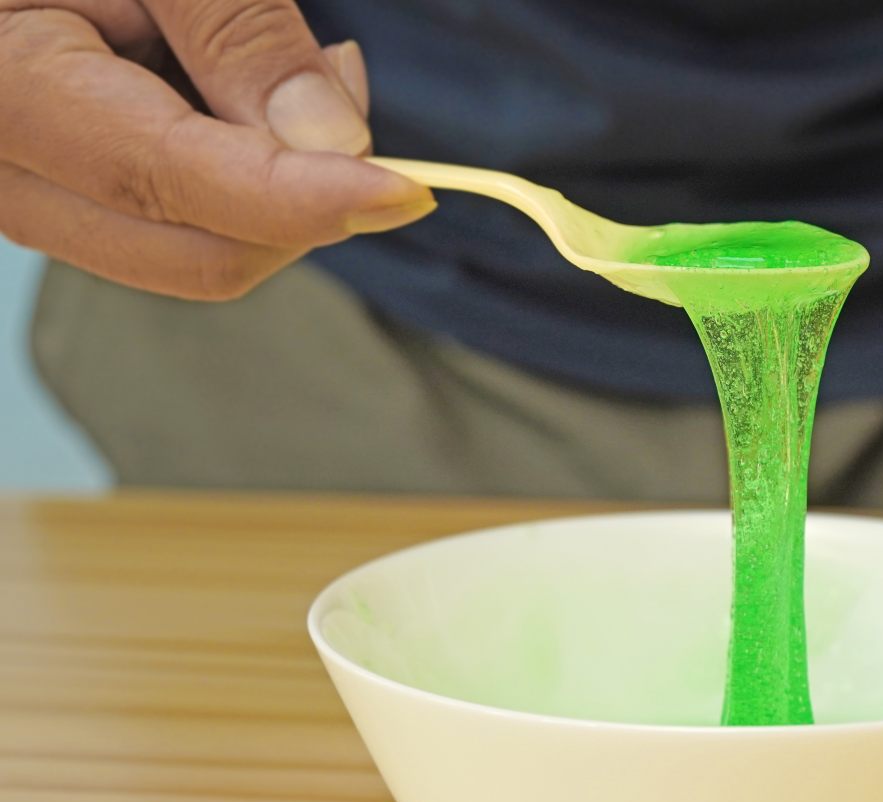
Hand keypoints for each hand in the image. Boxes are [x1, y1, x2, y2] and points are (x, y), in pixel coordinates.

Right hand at [0, 0, 433, 299]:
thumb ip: (235, 31)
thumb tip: (329, 138)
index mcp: (3, 92)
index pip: (166, 182)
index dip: (301, 197)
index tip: (406, 191)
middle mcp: (5, 175)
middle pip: (197, 252)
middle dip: (303, 198)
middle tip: (342, 81)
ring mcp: (32, 199)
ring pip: (198, 252)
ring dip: (277, 187)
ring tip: (287, 71)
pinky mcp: (69, 199)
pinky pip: (179, 228)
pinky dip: (242, 181)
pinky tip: (241, 97)